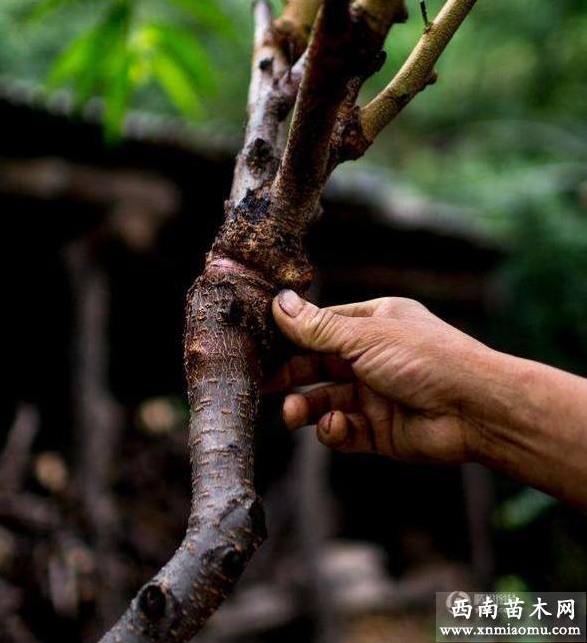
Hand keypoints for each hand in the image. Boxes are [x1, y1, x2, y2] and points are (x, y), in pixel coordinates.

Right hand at [268, 290, 492, 463]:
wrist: (475, 410)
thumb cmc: (426, 358)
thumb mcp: (365, 337)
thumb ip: (317, 328)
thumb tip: (278, 304)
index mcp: (375, 323)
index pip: (322, 325)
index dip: (292, 335)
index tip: (260, 344)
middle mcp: (374, 356)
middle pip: (319, 364)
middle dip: (291, 374)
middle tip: (262, 383)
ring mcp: (378, 394)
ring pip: (327, 400)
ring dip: (307, 406)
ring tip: (293, 414)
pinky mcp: (381, 431)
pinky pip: (345, 430)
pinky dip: (334, 431)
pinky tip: (335, 427)